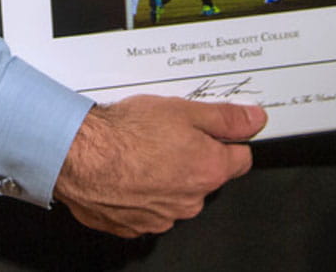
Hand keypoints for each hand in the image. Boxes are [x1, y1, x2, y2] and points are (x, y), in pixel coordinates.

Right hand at [54, 95, 264, 236]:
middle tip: (168, 134)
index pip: (241, 159)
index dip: (228, 141)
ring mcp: (162, 218)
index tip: (215, 132)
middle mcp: (190, 201)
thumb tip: (254, 120)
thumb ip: (226, 118)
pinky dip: (140, 192)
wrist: (81, 156)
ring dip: (165, 176)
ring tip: (142, 150)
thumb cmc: (126, 134)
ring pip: (175, 194)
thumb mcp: (184, 110)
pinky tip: (127, 170)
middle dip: (192, 158)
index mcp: (208, 171)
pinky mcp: (135, 226)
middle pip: (205, 177)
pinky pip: (147, 208)